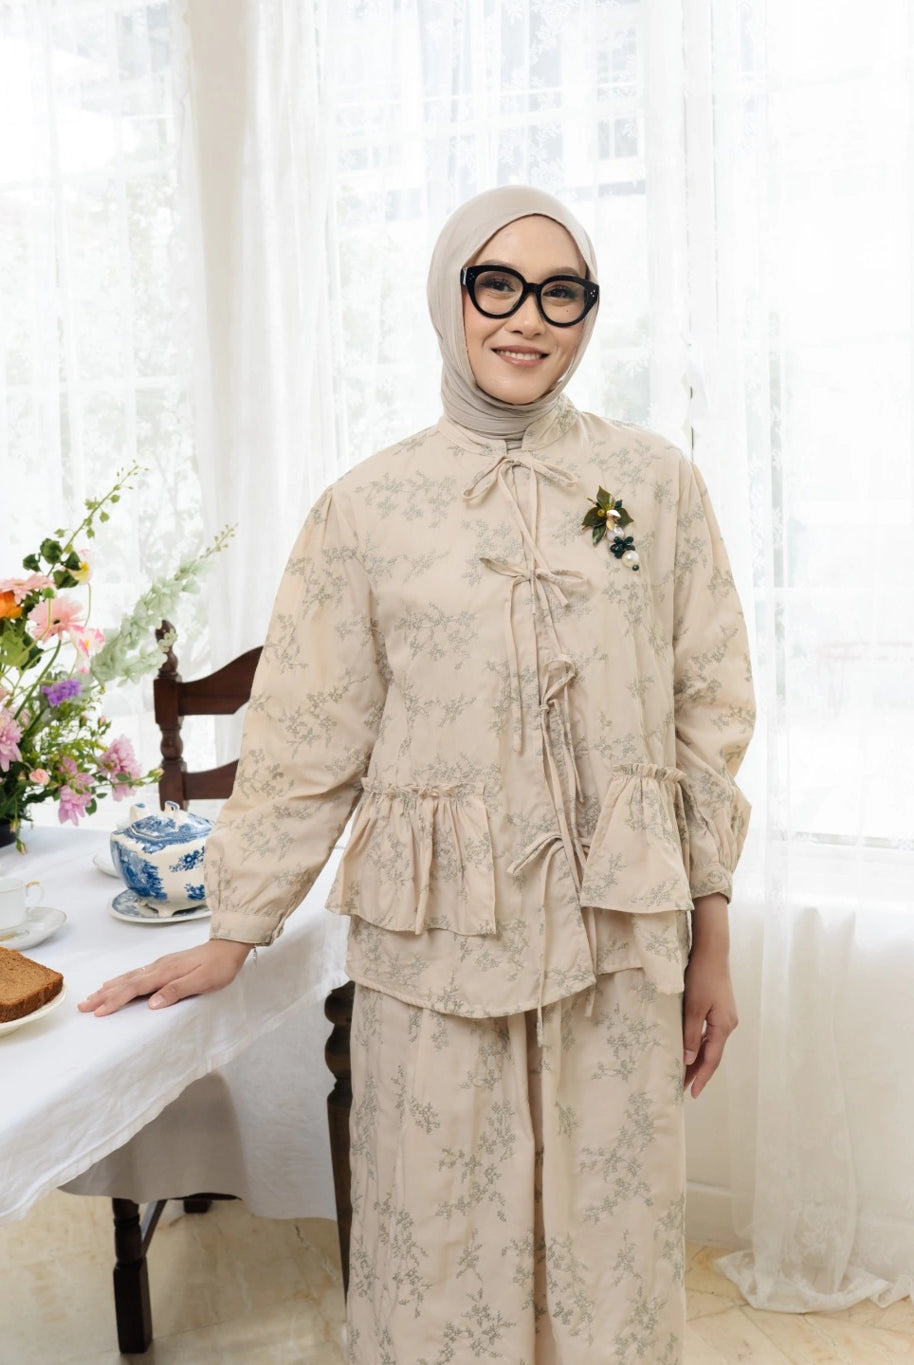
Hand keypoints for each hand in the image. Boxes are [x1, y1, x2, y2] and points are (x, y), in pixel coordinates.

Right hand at [78, 939, 254, 1015]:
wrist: (229, 946)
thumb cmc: (219, 967)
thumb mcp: (203, 982)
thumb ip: (177, 991)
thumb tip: (151, 1003)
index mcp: (165, 973)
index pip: (135, 988)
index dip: (115, 1000)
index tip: (98, 1012)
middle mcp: (158, 967)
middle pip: (126, 982)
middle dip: (104, 995)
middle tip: (83, 1006)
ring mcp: (160, 964)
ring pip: (129, 977)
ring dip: (109, 987)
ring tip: (92, 996)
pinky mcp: (164, 965)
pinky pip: (136, 974)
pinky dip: (121, 980)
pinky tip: (115, 982)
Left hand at [682, 936, 738, 1099]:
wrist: (712, 952)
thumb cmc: (702, 977)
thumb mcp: (693, 1007)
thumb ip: (690, 1034)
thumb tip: (688, 1060)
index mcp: (723, 1027)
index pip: (711, 1059)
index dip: (701, 1077)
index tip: (692, 1093)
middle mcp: (728, 1025)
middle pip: (712, 1054)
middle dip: (698, 1071)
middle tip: (682, 1087)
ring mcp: (725, 1017)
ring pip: (710, 1044)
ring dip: (698, 1058)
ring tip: (683, 1073)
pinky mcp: (720, 1009)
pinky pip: (709, 1034)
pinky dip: (699, 1044)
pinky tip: (690, 1049)